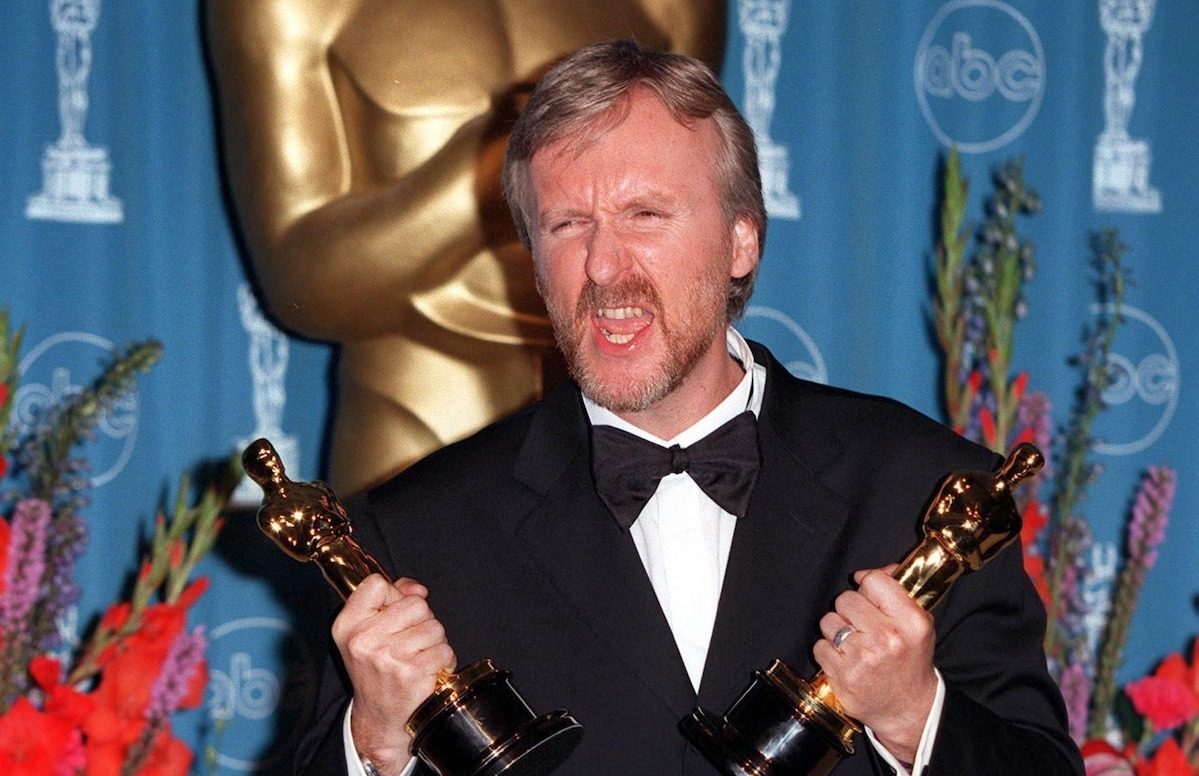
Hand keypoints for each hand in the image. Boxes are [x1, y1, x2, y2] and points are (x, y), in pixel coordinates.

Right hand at [333, 575, 456, 774]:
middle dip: (421, 621)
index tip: (393, 613)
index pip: (376, 584)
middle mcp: (364, 640)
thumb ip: (392, 599)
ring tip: (417, 658)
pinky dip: (442, 661)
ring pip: (435, 627)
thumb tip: (418, 589)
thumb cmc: (377, 670)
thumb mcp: (369, 632)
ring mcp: (388, 656)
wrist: (379, 717)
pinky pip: (444, 651)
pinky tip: (426, 671)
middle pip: (416, 604)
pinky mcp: (412, 673)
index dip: (394, 594)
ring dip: (433, 643)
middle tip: (408, 643)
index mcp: (348, 625)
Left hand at [813, 566, 937, 763]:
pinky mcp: (842, 676)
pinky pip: (819, 646)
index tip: (869, 596)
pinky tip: (846, 660)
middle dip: (850, 610)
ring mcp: (863, 658)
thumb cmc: (910, 661)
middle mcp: (888, 638)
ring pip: (828, 621)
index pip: (874, 582)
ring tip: (855, 644)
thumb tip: (865, 572)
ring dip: (837, 631)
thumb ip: (896, 591)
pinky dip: (828, 652)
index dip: (867, 586)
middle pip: (846, 599)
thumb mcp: (918, 623)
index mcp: (911, 622)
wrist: (907, 708)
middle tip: (863, 626)